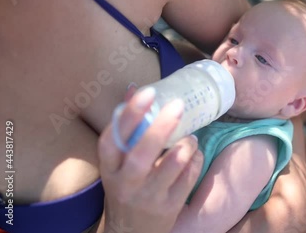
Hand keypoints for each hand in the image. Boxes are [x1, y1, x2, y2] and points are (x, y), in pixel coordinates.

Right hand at [98, 87, 203, 232]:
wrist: (132, 231)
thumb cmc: (126, 187)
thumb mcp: (118, 162)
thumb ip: (127, 127)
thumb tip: (133, 88)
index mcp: (110, 168)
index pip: (112, 140)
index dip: (128, 115)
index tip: (147, 93)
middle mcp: (126, 183)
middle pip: (141, 155)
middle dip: (160, 128)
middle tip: (178, 105)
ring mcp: (149, 196)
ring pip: (170, 167)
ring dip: (184, 145)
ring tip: (191, 134)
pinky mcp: (169, 207)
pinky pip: (188, 179)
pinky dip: (195, 161)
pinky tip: (195, 152)